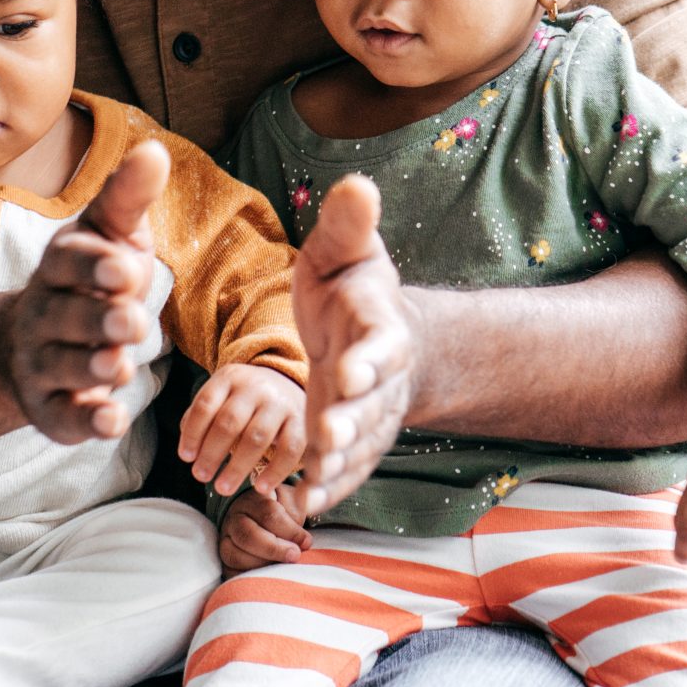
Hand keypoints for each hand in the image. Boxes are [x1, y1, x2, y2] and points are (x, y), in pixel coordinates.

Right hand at [8, 141, 167, 443]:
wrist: (31, 341)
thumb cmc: (90, 278)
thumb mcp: (108, 234)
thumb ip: (128, 198)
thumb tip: (154, 151)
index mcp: (61, 266)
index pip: (70, 261)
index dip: (96, 265)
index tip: (126, 267)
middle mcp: (45, 313)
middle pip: (68, 317)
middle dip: (99, 319)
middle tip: (132, 322)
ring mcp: (43, 362)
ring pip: (65, 366)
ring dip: (95, 366)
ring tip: (122, 367)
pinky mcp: (50, 407)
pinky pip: (65, 418)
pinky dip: (88, 421)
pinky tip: (112, 420)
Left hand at [179, 364, 306, 496]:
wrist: (288, 382)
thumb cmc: (246, 398)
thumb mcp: (222, 395)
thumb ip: (202, 417)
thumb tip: (189, 451)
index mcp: (230, 378)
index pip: (205, 404)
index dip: (193, 433)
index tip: (186, 457)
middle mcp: (255, 387)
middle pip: (229, 421)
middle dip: (212, 453)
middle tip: (200, 476)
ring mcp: (280, 403)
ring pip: (256, 437)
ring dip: (237, 466)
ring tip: (222, 487)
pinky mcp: (301, 421)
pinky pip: (289, 449)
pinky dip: (275, 471)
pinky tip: (261, 487)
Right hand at [219, 483, 311, 570]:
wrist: (263, 521)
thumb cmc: (283, 514)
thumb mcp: (293, 504)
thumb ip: (302, 509)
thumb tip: (307, 530)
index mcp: (253, 500)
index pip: (268, 514)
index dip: (290, 531)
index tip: (306, 542)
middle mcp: (234, 519)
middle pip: (247, 536)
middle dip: (274, 549)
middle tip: (294, 556)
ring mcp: (225, 540)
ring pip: (234, 555)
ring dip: (262, 565)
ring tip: (282, 568)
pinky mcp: (224, 560)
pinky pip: (230, 572)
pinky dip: (249, 577)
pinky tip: (268, 577)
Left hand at [292, 174, 418, 516]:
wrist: (375, 334)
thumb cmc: (350, 287)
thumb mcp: (345, 250)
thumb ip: (348, 225)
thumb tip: (356, 184)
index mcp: (380, 327)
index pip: (381, 345)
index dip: (368, 361)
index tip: (351, 373)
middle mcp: (381, 377)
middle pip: (371, 403)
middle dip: (350, 420)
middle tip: (327, 433)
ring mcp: (369, 414)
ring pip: (359, 443)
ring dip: (337, 462)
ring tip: (311, 482)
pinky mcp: (351, 440)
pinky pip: (346, 467)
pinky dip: (330, 486)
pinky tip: (304, 502)